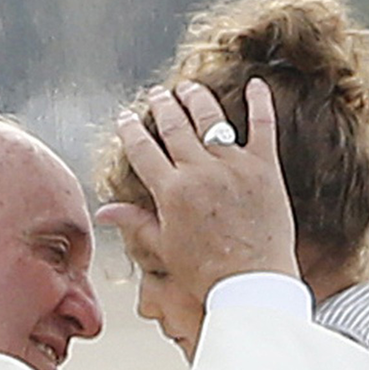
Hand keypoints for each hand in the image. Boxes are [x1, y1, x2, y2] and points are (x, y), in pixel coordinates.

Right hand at [95, 79, 298, 297]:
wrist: (252, 286)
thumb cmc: (206, 275)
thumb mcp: (164, 248)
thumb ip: (136, 222)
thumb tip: (104, 212)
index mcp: (170, 191)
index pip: (142, 148)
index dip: (131, 129)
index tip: (125, 116)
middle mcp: (199, 170)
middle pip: (174, 124)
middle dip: (162, 105)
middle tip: (158, 95)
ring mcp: (233, 165)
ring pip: (210, 116)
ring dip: (196, 97)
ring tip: (189, 88)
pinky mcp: (264, 168)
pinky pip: (262, 124)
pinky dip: (259, 101)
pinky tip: (256, 84)